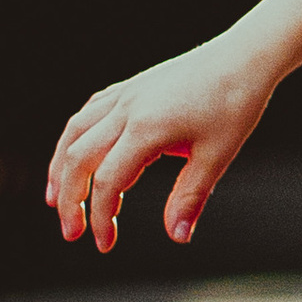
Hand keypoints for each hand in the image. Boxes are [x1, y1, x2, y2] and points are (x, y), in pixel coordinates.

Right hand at [46, 41, 276, 254]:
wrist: (245, 56)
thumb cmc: (236, 102)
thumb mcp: (217, 155)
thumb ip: (191, 196)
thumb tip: (177, 236)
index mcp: (146, 128)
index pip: (107, 182)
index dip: (100, 218)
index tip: (105, 245)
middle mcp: (126, 109)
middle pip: (77, 158)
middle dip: (70, 199)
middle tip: (72, 233)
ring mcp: (126, 95)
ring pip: (75, 132)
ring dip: (61, 168)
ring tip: (57, 199)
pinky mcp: (131, 87)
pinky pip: (90, 113)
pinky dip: (76, 138)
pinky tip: (78, 155)